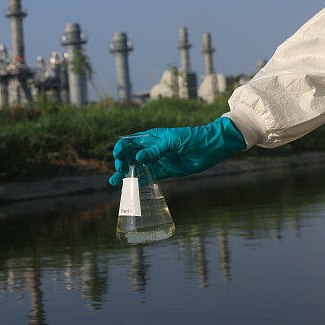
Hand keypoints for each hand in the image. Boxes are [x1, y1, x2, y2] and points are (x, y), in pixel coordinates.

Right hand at [108, 117, 246, 185]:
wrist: (210, 148)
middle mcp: (151, 149)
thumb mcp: (173, 142)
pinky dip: (139, 182)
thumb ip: (156, 150)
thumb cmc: (192, 138)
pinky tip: (130, 188)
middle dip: (122, 163)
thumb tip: (138, 158)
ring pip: (137, 168)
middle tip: (121, 171)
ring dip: (126, 174)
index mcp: (151, 137)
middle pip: (130, 156)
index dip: (121, 149)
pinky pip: (148, 177)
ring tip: (114, 182)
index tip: (118, 157)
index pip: (130, 142)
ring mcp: (157, 161)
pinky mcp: (165, 171)